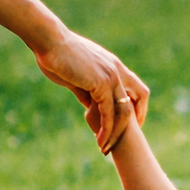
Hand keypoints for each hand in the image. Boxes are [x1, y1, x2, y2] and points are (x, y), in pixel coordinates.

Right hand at [36, 29, 149, 153]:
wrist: (49, 41)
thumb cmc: (56, 55)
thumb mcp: (76, 76)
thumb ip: (86, 90)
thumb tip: (89, 105)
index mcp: (113, 65)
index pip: (136, 88)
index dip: (136, 106)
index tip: (128, 123)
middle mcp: (117, 70)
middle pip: (139, 98)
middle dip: (135, 121)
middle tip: (123, 140)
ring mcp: (111, 76)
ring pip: (124, 111)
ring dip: (117, 132)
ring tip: (105, 148)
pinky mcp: (101, 84)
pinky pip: (109, 113)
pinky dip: (106, 129)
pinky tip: (99, 140)